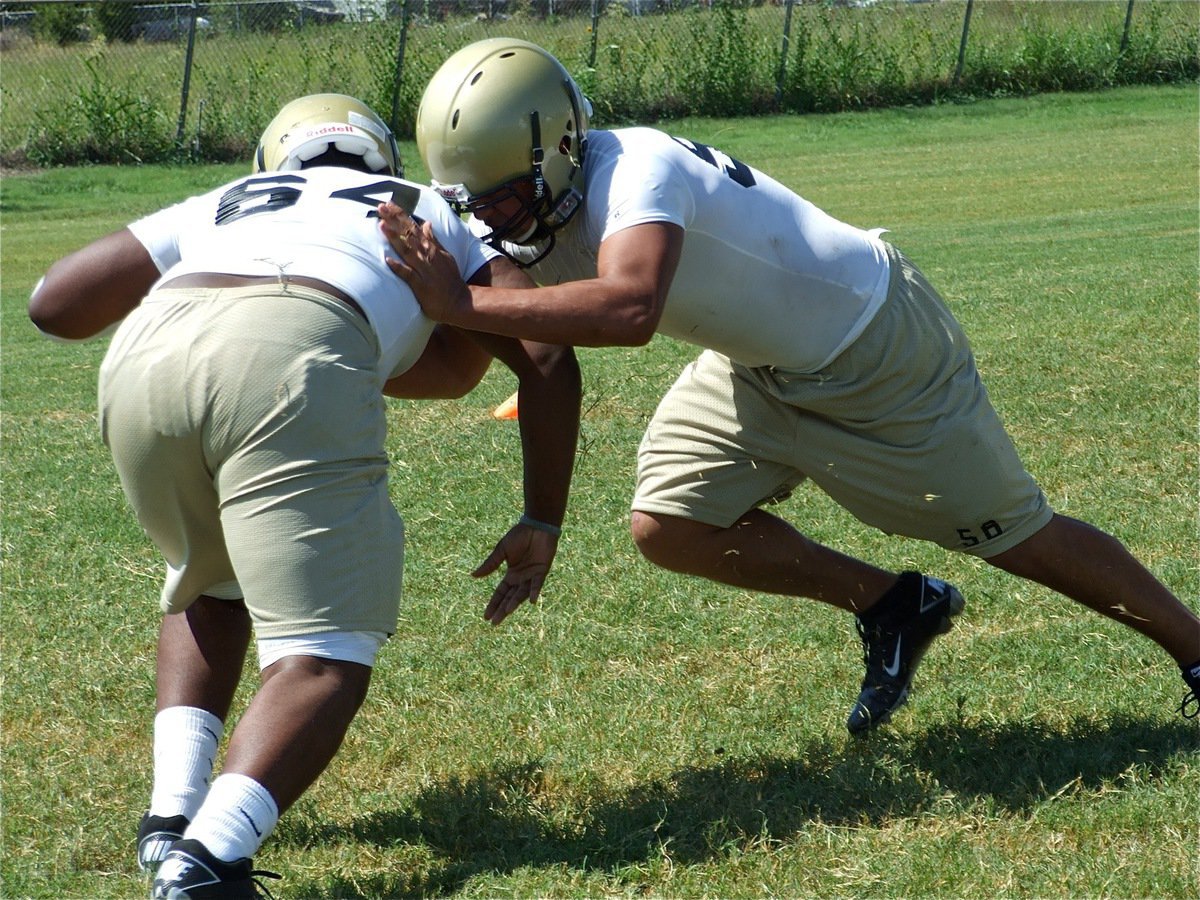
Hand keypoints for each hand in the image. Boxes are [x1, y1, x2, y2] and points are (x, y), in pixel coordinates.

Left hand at [378, 201, 469, 321]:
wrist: (459, 301)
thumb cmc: (450, 280)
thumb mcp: (445, 255)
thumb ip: (434, 240)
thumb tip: (427, 223)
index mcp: (431, 248)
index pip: (413, 227)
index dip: (401, 215)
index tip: (389, 204)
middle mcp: (427, 255)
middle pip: (408, 234)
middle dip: (394, 220)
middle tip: (381, 207)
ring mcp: (423, 270)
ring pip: (407, 251)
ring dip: (394, 238)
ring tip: (382, 225)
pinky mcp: (420, 285)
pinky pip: (408, 275)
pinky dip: (399, 267)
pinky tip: (388, 260)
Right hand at [474, 521, 559, 625]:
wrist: (536, 526)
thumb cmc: (519, 536)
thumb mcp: (501, 550)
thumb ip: (490, 564)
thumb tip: (473, 576)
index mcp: (511, 574)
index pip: (500, 593)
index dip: (494, 604)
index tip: (486, 616)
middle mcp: (521, 578)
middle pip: (510, 597)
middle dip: (502, 609)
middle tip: (495, 622)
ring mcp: (532, 576)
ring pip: (522, 593)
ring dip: (515, 602)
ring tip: (507, 611)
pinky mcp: (542, 570)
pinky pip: (537, 583)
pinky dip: (534, 591)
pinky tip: (531, 601)